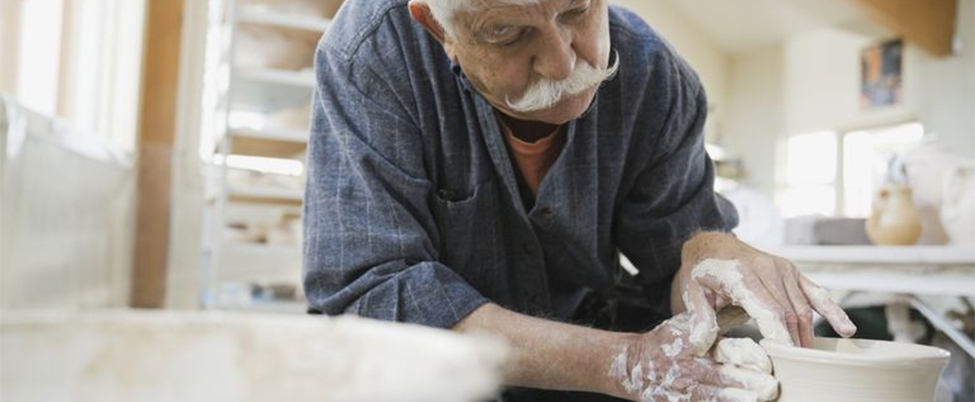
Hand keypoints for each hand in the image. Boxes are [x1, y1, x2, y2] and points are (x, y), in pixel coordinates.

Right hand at [609, 314, 778, 401]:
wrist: (631, 365)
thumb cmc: (666, 343)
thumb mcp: (688, 324)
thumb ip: (720, 319)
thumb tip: (751, 306)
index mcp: (692, 342)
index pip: (721, 346)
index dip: (744, 354)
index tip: (765, 360)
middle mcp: (687, 365)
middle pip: (719, 373)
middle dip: (745, 380)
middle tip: (769, 385)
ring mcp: (681, 387)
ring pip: (711, 395)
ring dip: (734, 398)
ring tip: (755, 400)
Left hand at [676, 232, 856, 352]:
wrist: (712, 244)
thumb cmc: (701, 270)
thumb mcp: (691, 292)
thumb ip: (699, 319)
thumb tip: (701, 346)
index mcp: (743, 275)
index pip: (770, 311)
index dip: (781, 337)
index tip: (787, 359)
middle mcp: (768, 269)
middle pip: (790, 314)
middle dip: (795, 343)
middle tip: (798, 369)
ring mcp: (783, 269)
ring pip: (803, 308)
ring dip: (808, 336)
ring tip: (811, 361)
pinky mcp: (792, 271)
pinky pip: (816, 294)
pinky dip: (832, 312)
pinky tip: (846, 330)